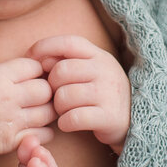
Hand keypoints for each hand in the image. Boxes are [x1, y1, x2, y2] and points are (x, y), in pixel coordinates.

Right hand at [0, 58, 56, 166]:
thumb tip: (10, 68)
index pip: (34, 66)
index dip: (35, 67)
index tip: (29, 72)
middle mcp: (9, 99)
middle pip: (46, 89)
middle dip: (46, 87)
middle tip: (39, 90)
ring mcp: (12, 121)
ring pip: (49, 112)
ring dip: (48, 108)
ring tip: (39, 107)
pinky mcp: (11, 141)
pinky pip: (43, 135)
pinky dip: (45, 129)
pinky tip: (35, 125)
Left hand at [26, 36, 130, 151]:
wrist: (135, 119)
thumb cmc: (100, 93)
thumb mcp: (89, 70)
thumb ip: (66, 61)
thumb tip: (37, 59)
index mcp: (98, 55)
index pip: (67, 42)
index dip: (44, 48)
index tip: (31, 59)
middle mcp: (106, 70)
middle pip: (61, 72)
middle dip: (51, 86)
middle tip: (55, 96)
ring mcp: (109, 93)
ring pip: (64, 96)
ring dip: (57, 107)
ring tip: (64, 110)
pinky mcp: (109, 117)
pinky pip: (73, 118)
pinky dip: (65, 123)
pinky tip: (69, 123)